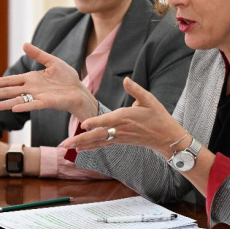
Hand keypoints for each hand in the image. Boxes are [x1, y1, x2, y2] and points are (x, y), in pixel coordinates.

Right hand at [0, 43, 97, 119]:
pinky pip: (33, 104)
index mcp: (30, 79)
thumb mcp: (52, 62)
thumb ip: (38, 54)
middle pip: (8, 91)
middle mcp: (30, 89)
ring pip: (16, 100)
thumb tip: (24, 44)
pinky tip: (14, 108)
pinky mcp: (47, 102)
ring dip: (3, 103)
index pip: (9, 81)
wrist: (79, 90)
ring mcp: (37, 96)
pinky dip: (23, 106)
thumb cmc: (67, 78)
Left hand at [61, 78, 184, 154]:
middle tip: (64, 144)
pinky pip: (102, 145)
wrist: (165, 136)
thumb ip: (136, 90)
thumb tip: (125, 79)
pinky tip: (79, 149)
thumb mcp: (150, 100)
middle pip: (97, 135)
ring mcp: (119, 137)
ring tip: (65, 147)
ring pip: (97, 142)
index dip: (95, 122)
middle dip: (79, 140)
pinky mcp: (119, 141)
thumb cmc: (158, 116)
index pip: (108, 120)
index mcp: (126, 117)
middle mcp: (120, 129)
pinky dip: (90, 147)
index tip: (83, 125)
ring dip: (80, 145)